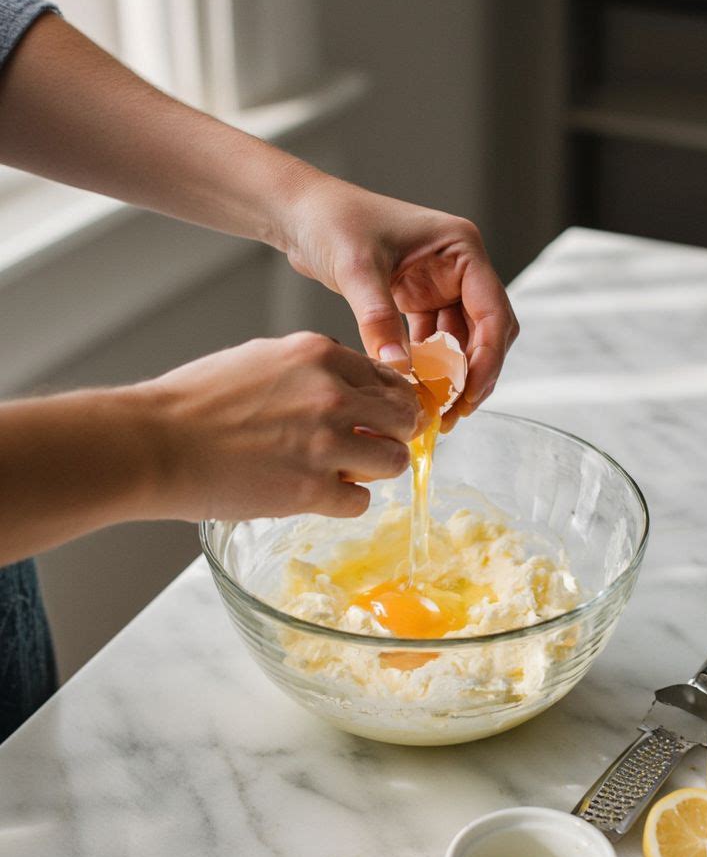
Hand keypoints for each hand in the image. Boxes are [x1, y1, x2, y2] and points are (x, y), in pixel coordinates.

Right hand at [142, 333, 422, 519]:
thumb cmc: (192, 403)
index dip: (387, 401)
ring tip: (344, 474)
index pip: (387, 376)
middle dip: (392, 435)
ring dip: (374, 471)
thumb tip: (343, 384)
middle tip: (372, 448)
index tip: (381, 417)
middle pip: (404, 417)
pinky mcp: (312, 489)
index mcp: (318, 354)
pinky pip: (360, 502)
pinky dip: (344, 502)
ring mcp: (326, 443)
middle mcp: (332, 393)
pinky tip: (317, 496)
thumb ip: (309, 369)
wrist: (153, 443)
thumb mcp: (259, 359)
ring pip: (394, 461)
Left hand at [279, 172, 518, 425]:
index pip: (493, 311)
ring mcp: (441, 284)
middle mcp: (459, 267)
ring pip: (462, 342)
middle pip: (487, 331)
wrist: (301, 214)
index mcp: (461, 248)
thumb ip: (379, 318)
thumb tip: (399, 370)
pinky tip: (413, 391)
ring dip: (452, 376)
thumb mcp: (356, 269)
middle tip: (452, 414)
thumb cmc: (332, 221)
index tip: (469, 395)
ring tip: (432, 411)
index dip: (488, 357)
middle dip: (474, 374)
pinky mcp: (419, 300)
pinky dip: (428, 368)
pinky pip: (434, 343)